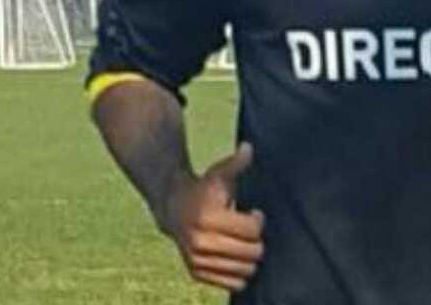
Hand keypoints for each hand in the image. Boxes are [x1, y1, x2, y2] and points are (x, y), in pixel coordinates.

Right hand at [159, 142, 264, 292]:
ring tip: (241, 242)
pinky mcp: (196, 272)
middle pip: (253, 252)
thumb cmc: (203, 188)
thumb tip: (248, 147)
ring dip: (249, 257)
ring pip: (246, 270)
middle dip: (256, 240)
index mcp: (208, 217)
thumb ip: (236, 162)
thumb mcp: (219, 173)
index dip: (258, 219)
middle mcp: (200, 242)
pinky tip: (234, 256)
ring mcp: (197, 260)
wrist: (172, 207)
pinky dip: (239, 272)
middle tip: (248, 230)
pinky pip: (232, 284)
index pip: (253, 229)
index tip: (253, 213)